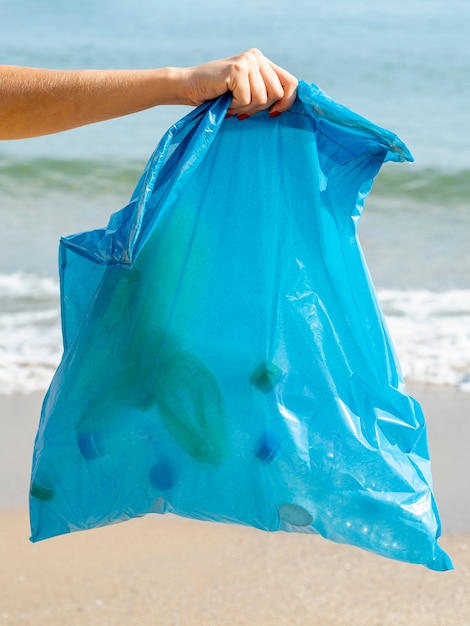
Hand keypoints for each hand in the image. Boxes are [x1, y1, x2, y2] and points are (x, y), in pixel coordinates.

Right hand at [181, 48, 297, 117]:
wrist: (188, 87)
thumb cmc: (216, 95)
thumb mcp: (246, 93)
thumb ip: (265, 93)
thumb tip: (286, 107)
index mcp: (262, 61)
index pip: (291, 82)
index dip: (287, 102)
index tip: (273, 115)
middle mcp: (257, 57)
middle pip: (277, 94)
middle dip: (259, 108)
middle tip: (240, 107)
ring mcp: (248, 61)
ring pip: (262, 99)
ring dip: (244, 107)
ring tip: (230, 101)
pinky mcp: (238, 69)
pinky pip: (246, 99)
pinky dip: (234, 106)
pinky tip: (224, 98)